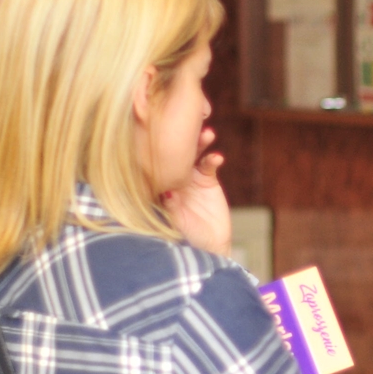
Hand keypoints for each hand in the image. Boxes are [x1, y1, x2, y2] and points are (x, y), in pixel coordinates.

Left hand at [160, 127, 231, 257]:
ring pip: (193, 153)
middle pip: (175, 152)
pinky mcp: (208, 180)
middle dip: (180, 138)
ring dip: (200, 142)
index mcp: (158, 185)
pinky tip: (217, 157)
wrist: (208, 247)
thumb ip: (169, 206)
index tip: (156, 133)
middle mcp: (172, 177)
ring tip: (206, 134)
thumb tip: (165, 190)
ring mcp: (190, 177)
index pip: (155, 162)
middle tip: (185, 126)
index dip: (155, 147)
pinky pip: (210, 164)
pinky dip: (213, 159)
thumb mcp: (173, 222)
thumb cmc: (184, 238)